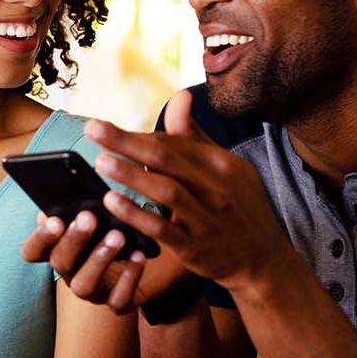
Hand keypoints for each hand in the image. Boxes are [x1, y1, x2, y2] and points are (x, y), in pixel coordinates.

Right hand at [20, 203, 193, 314]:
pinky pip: (118, 300)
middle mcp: (70, 271)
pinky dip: (129, 278)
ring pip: (84, 285)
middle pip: (59, 263)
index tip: (54, 218)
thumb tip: (81, 171)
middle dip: (73, 240)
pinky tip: (140, 256)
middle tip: (89, 217)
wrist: (152, 252)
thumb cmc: (116, 221)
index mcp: (58, 247)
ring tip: (118, 235)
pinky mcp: (118, 302)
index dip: (40, 238)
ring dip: (99, 258)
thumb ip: (84, 196)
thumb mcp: (101, 206)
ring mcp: (93, 290)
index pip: (33, 250)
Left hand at [84, 91, 297, 293]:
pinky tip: (112, 202)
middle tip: (92, 129)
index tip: (104, 129)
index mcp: (221, 163)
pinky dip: (137, 214)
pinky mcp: (194, 247)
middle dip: (126, 142)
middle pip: (166, 158)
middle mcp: (216, 187)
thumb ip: (196, 137)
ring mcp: (206, 218)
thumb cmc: (240, 208)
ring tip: (100, 161)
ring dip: (130, 175)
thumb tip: (179, 97)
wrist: (264, 261)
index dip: (136, 136)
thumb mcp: (228, 169)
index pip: (172, 143)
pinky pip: (162, 229)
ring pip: (165, 191)